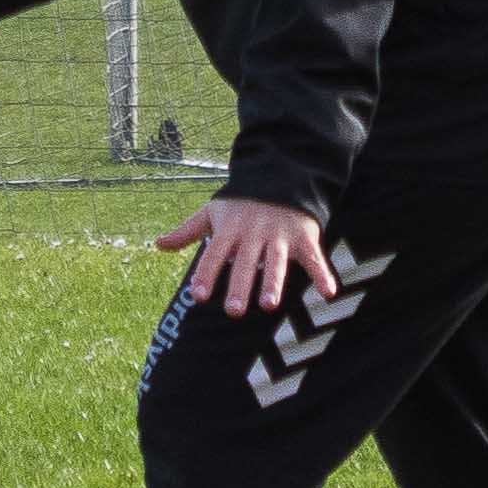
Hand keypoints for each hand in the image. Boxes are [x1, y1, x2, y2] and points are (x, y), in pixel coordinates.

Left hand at [155, 194, 336, 316]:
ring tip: (269, 305)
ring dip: (273, 283)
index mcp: (230, 229)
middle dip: (240, 286)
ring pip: (276, 262)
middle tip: (234, 311)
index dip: (206, 274)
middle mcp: (253, 234)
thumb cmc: (241, 202)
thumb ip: (188, 231)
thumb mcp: (213, 212)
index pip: (214, 254)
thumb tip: (158, 244)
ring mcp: (280, 235)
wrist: (281, 176)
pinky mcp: (304, 236)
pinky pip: (314, 257)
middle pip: (245, 263)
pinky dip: (323, 274)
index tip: (198, 296)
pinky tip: (329, 293)